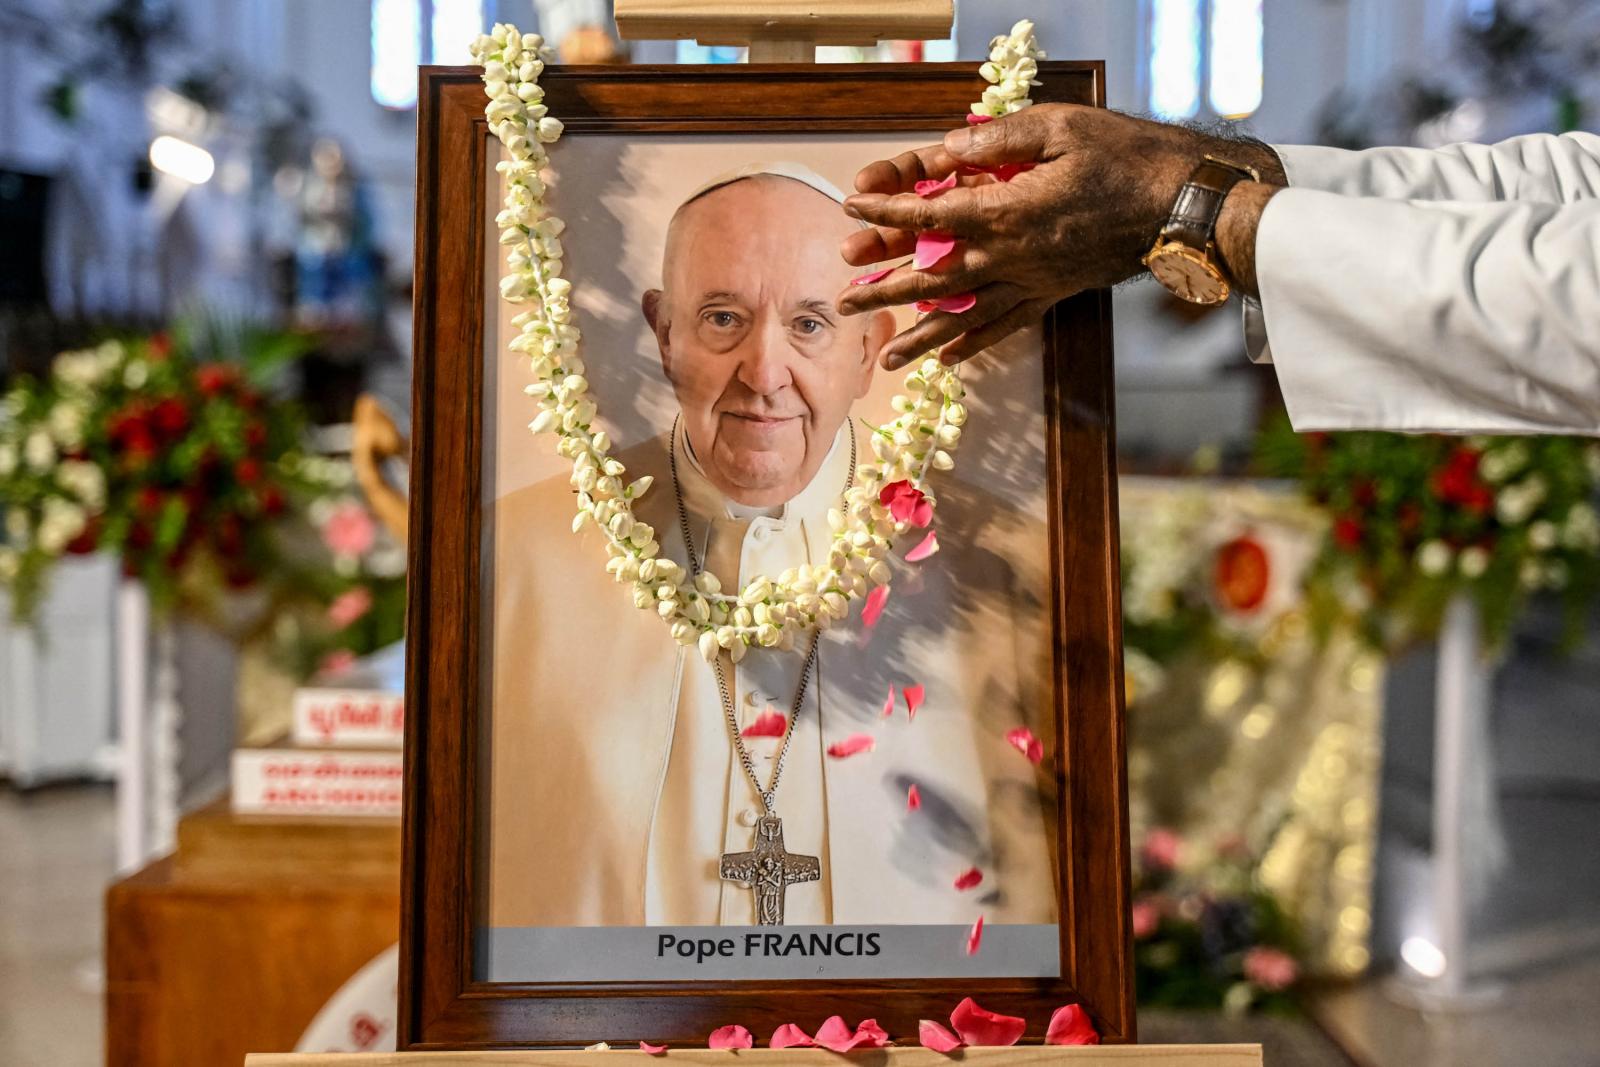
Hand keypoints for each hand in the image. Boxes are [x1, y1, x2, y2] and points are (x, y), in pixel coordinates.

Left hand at [835, 103, 1284, 368]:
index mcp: (1009, 212)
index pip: (932, 215)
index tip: (852, 209)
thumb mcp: (1062, 128)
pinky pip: (1006, 326)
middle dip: (885, 288)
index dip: (888, 211)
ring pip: (966, 315)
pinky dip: (975, 345)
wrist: (1182, 206)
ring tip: (886, 360)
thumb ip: (999, 139)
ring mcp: (1033, 282)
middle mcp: (1013, 257)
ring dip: (921, 336)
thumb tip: (948, 148)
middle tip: (842, 302)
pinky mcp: (1054, 294)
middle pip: (935, 276)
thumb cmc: (1126, 157)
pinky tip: (948, 361)